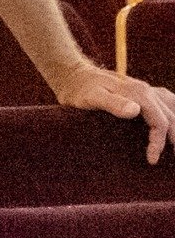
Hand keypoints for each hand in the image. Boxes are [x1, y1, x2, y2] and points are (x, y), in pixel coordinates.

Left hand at [52, 60, 174, 163]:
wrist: (72, 75)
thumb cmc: (80, 89)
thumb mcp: (92, 97)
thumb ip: (112, 103)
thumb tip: (135, 110)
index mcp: (140, 93)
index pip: (160, 123)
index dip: (159, 143)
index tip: (151, 160)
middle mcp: (146, 90)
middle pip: (171, 118)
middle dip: (174, 140)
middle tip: (171, 162)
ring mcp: (145, 90)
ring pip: (173, 108)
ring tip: (174, 146)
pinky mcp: (141, 92)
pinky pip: (166, 102)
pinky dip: (173, 112)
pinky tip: (172, 121)